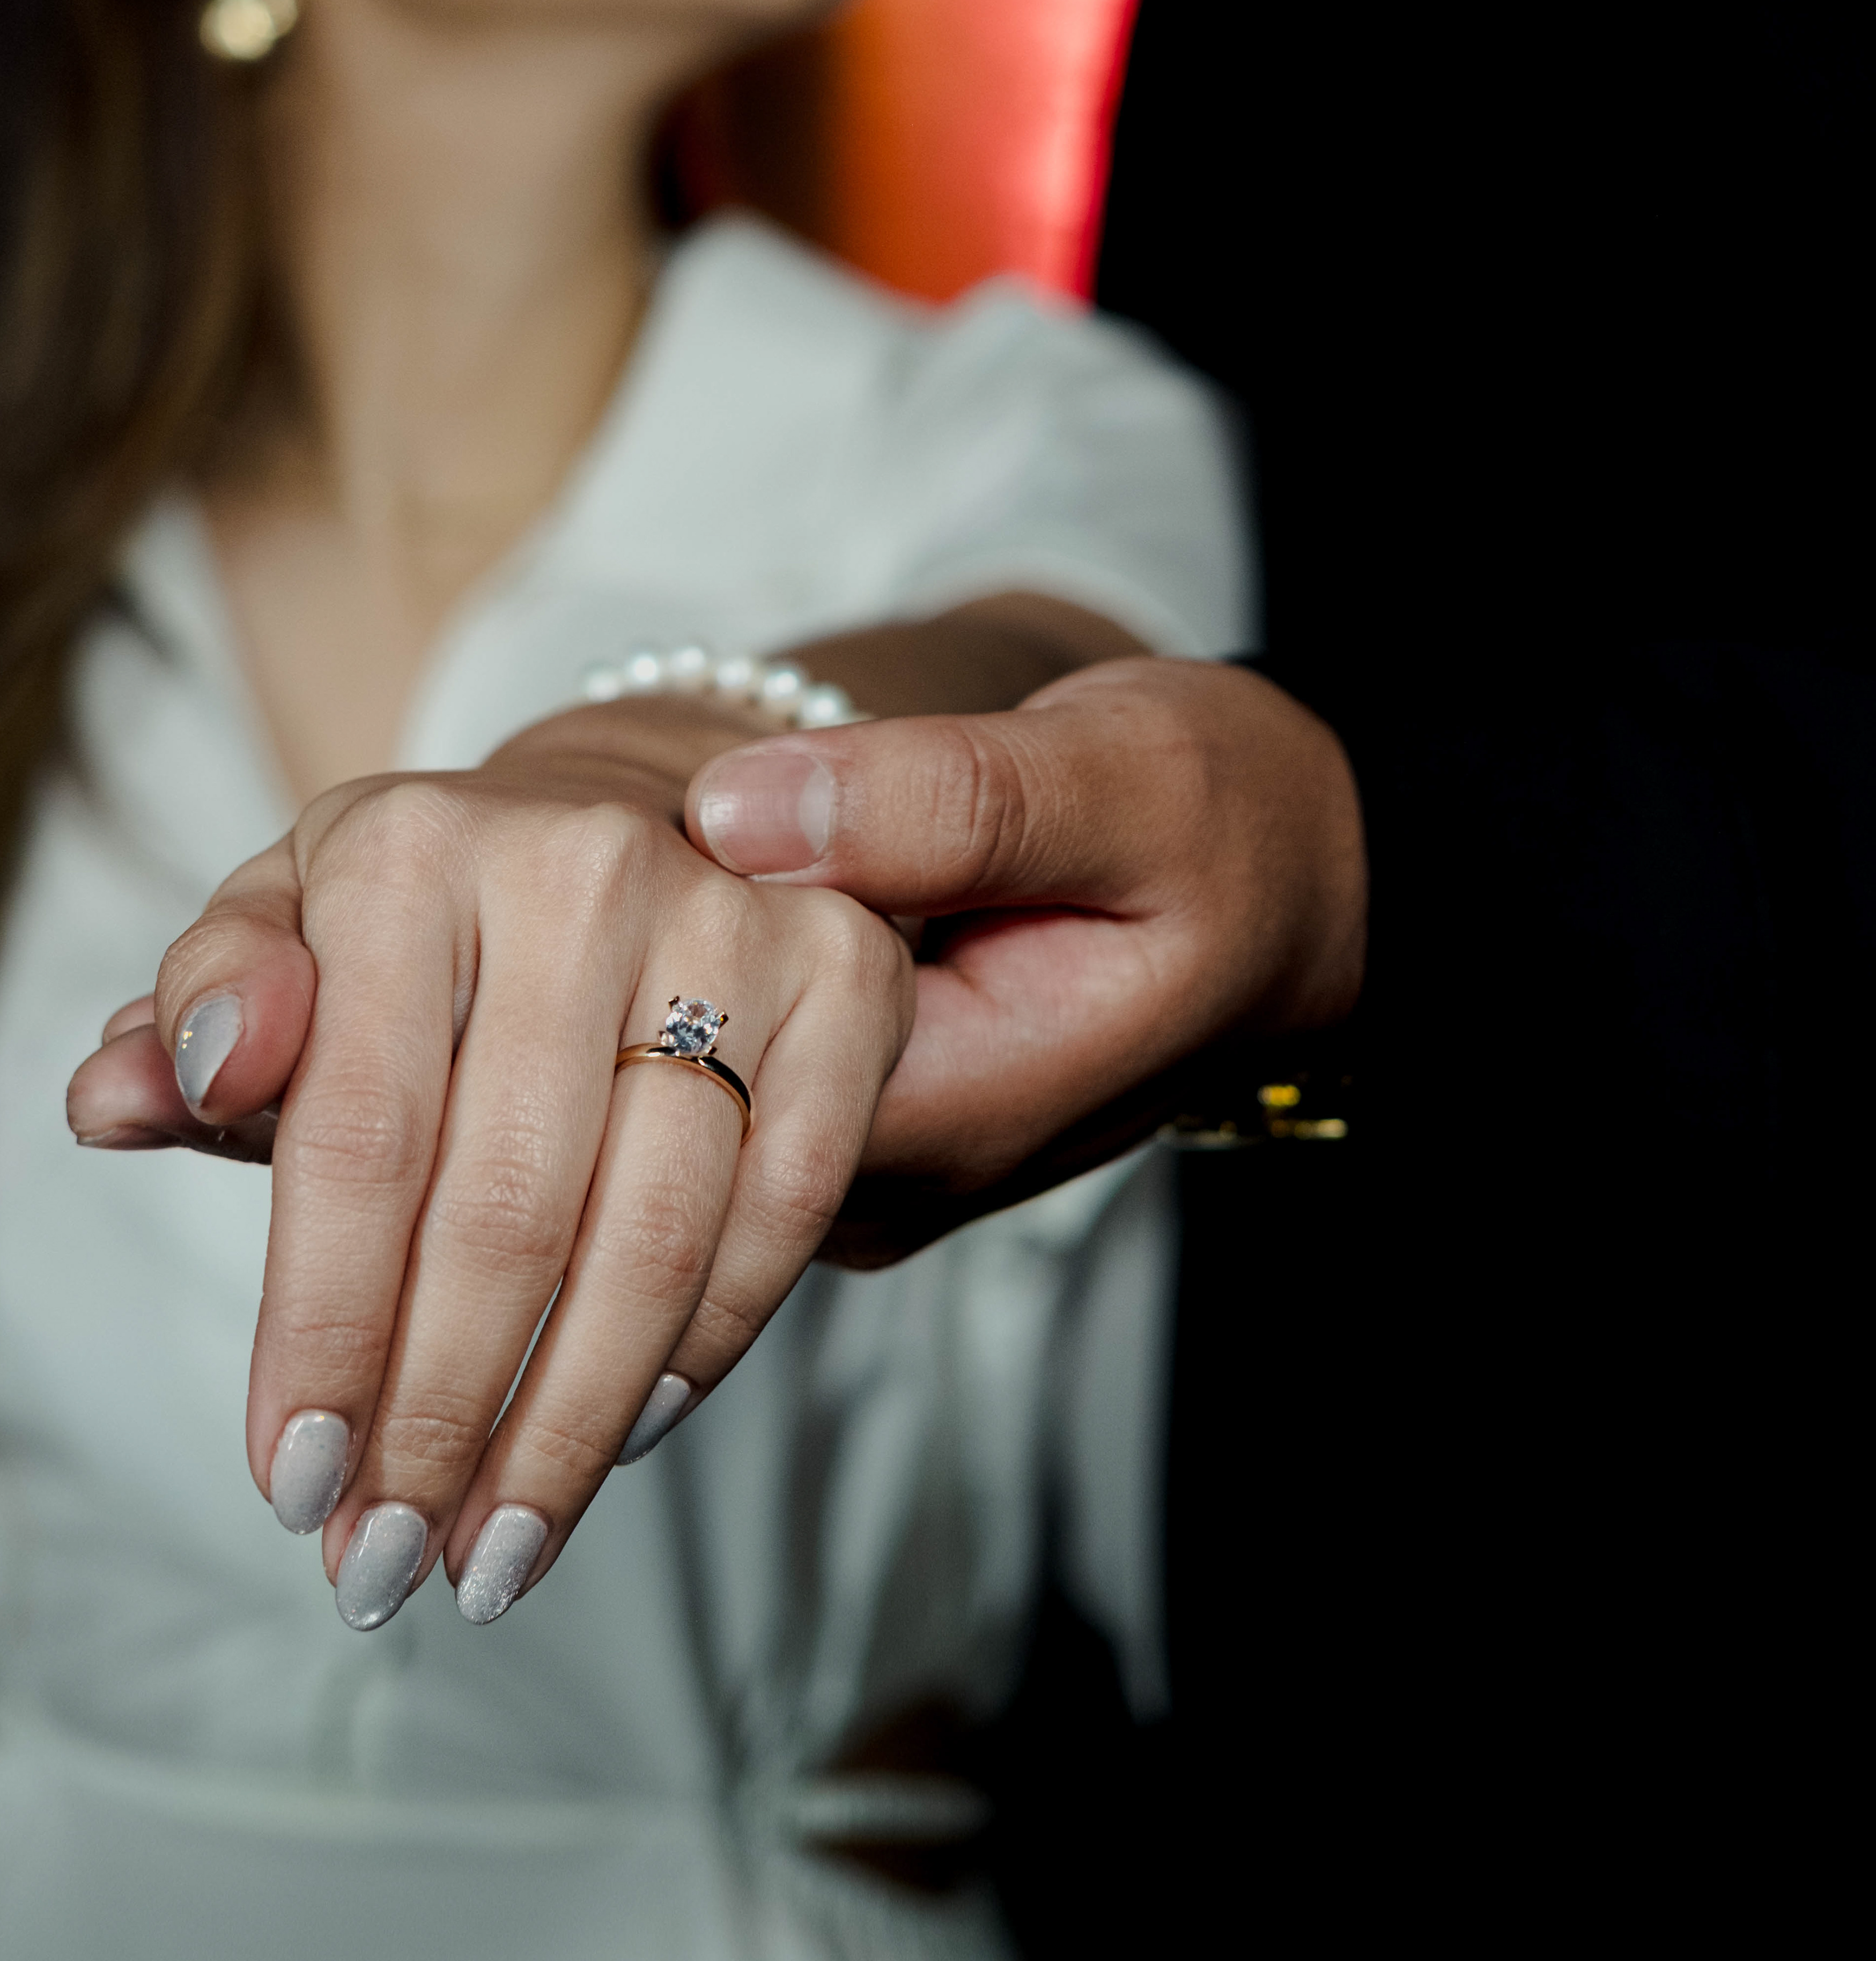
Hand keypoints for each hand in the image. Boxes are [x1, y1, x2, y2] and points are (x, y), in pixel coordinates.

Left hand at [66, 700, 912, 1626]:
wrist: (615, 830)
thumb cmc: (422, 931)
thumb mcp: (285, 943)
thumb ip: (197, 1024)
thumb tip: (116, 1096)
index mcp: (408, 847)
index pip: (353, 1138)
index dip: (318, 1331)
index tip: (290, 1486)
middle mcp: (579, 862)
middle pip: (503, 1207)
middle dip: (436, 1419)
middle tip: (385, 1564)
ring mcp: (730, 916)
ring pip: (650, 1233)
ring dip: (566, 1429)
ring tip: (493, 1554)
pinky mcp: (844, 977)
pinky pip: (781, 1208)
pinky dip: (701, 1344)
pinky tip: (626, 1435)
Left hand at [682, 657, 1365, 1264]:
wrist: (1299, 887)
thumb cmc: (1229, 824)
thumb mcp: (1120, 777)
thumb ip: (944, 801)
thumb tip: (733, 809)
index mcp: (957, 1116)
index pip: (715, 1078)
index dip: (669, 943)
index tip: (683, 821)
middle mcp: (895, 1183)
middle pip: (684, 1095)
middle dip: (661, 945)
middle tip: (698, 805)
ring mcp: (866, 1171)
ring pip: (695, 1081)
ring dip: (687, 953)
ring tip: (729, 833)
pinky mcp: (851, 1125)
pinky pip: (733, 1062)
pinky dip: (724, 966)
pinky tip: (753, 878)